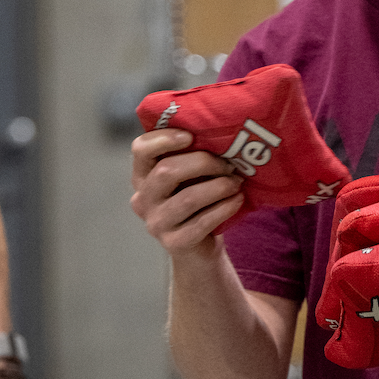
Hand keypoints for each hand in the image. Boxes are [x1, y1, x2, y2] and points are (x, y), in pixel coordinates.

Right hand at [130, 129, 244, 253]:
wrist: (199, 247)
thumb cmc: (196, 200)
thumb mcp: (189, 176)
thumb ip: (191, 155)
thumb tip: (221, 130)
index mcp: (142, 175)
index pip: (140, 149)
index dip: (163, 139)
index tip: (191, 135)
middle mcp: (143, 199)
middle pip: (167, 171)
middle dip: (203, 163)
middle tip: (229, 164)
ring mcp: (156, 223)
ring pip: (188, 198)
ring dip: (219, 186)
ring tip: (237, 182)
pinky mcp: (174, 243)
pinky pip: (202, 222)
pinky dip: (224, 208)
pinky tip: (237, 199)